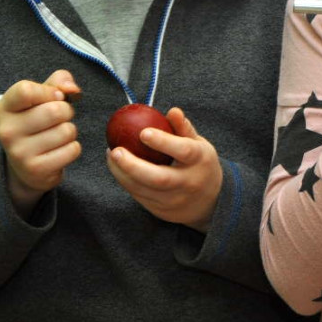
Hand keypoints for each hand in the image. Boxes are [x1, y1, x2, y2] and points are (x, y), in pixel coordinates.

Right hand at [0, 70, 81, 215]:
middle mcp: (7, 130)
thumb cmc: (37, 123)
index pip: (26, 90)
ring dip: (69, 131)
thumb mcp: (42, 97)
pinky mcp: (36, 169)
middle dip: (66, 112)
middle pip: (54, 110)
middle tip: (58, 119)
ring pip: (66, 130)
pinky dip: (72, 148)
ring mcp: (19, 152)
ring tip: (56, 136)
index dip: (49, 91)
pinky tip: (58, 150)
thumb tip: (71, 89)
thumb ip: (58, 82)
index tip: (55, 97)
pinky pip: (72, 149)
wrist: (27, 165)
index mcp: (4, 108)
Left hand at [107, 107, 222, 231]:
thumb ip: (184, 128)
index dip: (163, 142)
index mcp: (200, 161)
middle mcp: (188, 183)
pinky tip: (117, 167)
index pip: (183, 151)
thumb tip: (173, 110)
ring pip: (143, 190)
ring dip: (122, 173)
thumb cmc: (200, 164)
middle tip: (115, 149)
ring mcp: (174, 200)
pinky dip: (125, 181)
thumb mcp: (199, 145)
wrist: (210, 202)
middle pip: (159, 178)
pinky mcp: (161, 210)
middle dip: (133, 165)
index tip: (142, 132)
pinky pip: (139, 196)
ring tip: (111, 154)